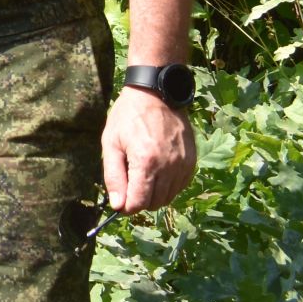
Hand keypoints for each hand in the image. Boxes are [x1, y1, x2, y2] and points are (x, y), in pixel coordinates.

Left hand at [102, 87, 195, 212]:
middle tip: (128, 187)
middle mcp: (169, 167)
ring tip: (141, 175)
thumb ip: (113, 176)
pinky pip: (180, 186)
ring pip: (169, 197)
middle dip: (139, 201)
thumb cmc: (128, 117)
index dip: (127, 207)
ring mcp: (184, 165)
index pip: (139, 202)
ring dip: (154, 195)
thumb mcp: (110, 143)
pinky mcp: (192, 162)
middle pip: (155, 203)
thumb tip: (117, 205)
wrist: (155, 94)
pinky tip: (156, 171)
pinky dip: (167, 186)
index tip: (119, 202)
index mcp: (146, 162)